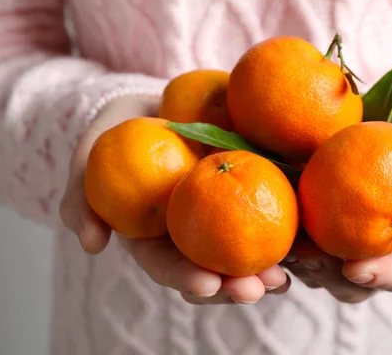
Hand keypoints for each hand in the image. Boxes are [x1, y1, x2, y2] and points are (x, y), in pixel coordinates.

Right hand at [59, 95, 289, 303]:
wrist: (158, 101)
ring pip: (248, 251)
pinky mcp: (254, 187)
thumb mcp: (89, 157)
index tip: (205, 284)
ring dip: (268, 268)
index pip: (169, 265)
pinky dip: (291, 229)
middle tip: (255, 289)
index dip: (186, 278)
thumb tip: (91, 244)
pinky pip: (274, 211)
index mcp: (158, 235)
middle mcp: (195, 231)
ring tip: (285, 275)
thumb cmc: (118, 131)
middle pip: (215, 268)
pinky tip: (309, 239)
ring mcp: (226, 211)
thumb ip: (82, 196)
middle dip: (234, 286)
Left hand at [284, 125, 391, 303]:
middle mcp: (364, 251)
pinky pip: (286, 259)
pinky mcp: (297, 238)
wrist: (332, 119)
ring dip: (302, 267)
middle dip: (333, 279)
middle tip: (313, 258)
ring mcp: (329, 250)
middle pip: (353, 287)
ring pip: (315, 278)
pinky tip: (270, 239)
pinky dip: (278, 255)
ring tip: (290, 245)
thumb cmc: (382, 131)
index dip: (385, 277)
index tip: (356, 269)